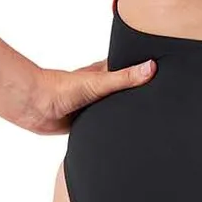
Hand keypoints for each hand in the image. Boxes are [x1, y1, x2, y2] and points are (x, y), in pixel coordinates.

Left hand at [19, 57, 155, 134]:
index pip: (130, 68)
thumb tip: (152, 67)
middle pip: (125, 91)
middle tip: (163, 97)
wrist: (36, 107)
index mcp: (105, 73)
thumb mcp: (99, 82)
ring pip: (116, 109)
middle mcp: (101, 89)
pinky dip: (114, 128)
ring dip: (126, 113)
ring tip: (150, 118)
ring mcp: (94, 106)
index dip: (145, 69)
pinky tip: (126, 134)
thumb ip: (124, 78)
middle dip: (139, 94)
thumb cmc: (62, 88)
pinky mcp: (88, 122)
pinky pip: (105, 126)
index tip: (166, 68)